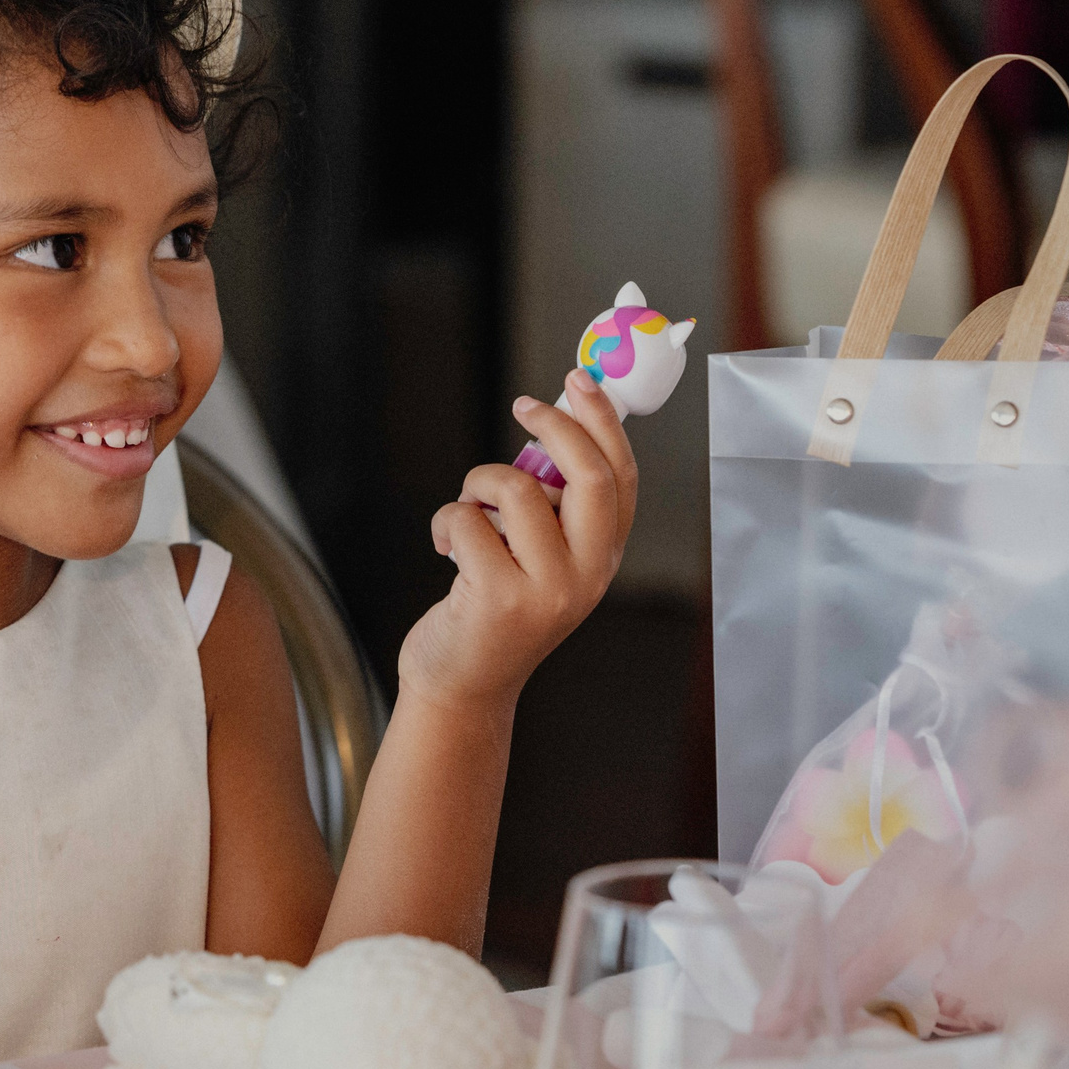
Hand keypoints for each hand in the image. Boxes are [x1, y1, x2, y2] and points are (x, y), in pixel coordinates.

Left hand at [399, 369, 636, 716]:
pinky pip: (466, 518)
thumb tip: (550, 431)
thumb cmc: (496, 609)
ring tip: (466, 511)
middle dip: (555, 425)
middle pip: (588, 475)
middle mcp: (587, 574)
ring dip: (476, 484)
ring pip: (514, 488)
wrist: (464, 685)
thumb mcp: (542, 559)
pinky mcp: (499, 596)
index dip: (604, 423)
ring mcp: (547, 589)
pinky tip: (446, 549)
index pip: (622, 478)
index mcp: (603, 558)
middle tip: (524, 404)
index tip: (580, 383)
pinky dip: (446, 521)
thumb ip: (553, 508)